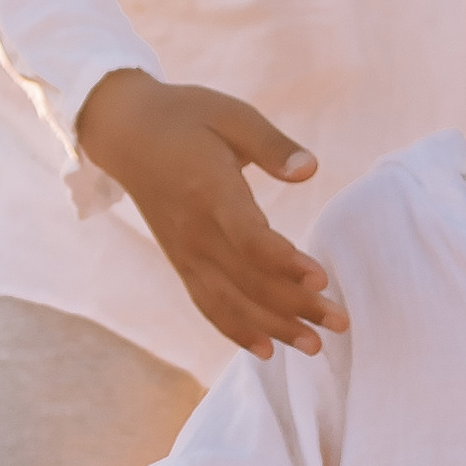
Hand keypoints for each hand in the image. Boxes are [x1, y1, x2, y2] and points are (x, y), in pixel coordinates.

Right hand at [73, 71, 345, 356]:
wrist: (125, 133)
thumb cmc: (186, 117)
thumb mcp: (231, 115)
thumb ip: (272, 145)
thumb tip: (311, 170)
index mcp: (210, 191)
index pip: (250, 240)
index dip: (285, 264)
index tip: (322, 280)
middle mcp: (195, 232)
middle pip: (248, 281)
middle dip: (296, 307)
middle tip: (341, 322)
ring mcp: (185, 252)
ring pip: (230, 303)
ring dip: (273, 328)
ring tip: (314, 346)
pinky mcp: (181, 262)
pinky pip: (208, 305)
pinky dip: (236, 331)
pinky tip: (267, 350)